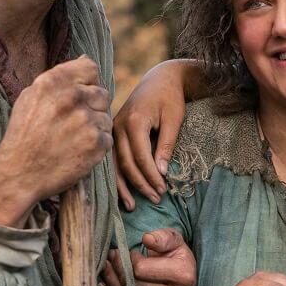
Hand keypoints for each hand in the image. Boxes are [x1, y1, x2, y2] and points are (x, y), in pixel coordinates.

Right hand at [0, 56, 111, 225]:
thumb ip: (59, 77)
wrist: (18, 174)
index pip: (90, 68)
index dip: (86, 83)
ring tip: (71, 139)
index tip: (77, 97)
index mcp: (54, 82)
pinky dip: (96, 146)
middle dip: (91, 107)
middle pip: (102, 93)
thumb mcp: (31, 97)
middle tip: (71, 125)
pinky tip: (76, 151)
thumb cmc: (24, 135)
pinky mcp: (96, 143)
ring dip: (94, 127)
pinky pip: (107, 137)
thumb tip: (85, 58)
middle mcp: (72, 97)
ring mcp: (86, 120)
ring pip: (106, 116)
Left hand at [98, 228, 196, 285]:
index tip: (128, 252)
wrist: (185, 278)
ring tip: (106, 267)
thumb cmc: (176, 256)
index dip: (129, 260)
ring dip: (112, 283)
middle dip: (117, 270)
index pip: (141, 270)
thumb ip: (162, 237)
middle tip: (110, 256)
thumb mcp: (174, 241)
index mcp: (183, 275)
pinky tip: (104, 285)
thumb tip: (147, 238)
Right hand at [114, 60, 197, 209]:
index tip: (163, 190)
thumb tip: (160, 172)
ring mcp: (112, 129)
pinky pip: (111, 158)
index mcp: (134, 121)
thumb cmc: (170, 98)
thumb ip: (166, 145)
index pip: (140, 157)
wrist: (160, 78)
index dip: (151, 176)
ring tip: (132, 206)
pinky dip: (116, 176)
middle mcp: (117, 125)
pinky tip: (120, 191)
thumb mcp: (174, 119)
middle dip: (140, 184)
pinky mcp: (113, 132)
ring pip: (113, 164)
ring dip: (122, 186)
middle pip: (125, 163)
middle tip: (155, 200)